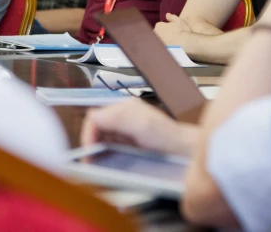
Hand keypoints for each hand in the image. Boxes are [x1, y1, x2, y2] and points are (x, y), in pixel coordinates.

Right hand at [80, 98, 198, 156]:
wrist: (182, 150)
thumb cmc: (166, 137)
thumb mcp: (142, 125)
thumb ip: (118, 118)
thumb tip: (94, 116)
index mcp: (124, 107)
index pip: (95, 117)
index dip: (88, 133)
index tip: (89, 151)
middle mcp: (124, 115)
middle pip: (97, 127)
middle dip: (91, 143)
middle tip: (90, 161)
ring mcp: (126, 128)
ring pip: (101, 137)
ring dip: (97, 149)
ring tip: (97, 163)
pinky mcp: (128, 140)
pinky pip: (109, 145)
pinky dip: (105, 153)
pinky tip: (108, 161)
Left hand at [154, 13, 192, 47]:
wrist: (185, 45)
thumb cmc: (183, 31)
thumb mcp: (179, 21)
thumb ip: (172, 17)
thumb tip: (167, 14)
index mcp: (159, 26)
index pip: (160, 26)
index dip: (166, 28)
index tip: (171, 30)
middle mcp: (155, 34)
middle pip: (157, 33)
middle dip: (163, 34)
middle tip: (171, 37)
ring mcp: (156, 43)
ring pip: (158, 41)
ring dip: (163, 41)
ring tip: (172, 44)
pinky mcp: (159, 51)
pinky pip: (160, 49)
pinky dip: (164, 48)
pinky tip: (170, 49)